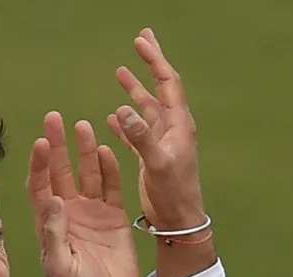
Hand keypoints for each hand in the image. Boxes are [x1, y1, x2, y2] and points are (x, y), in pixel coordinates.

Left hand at [27, 112, 143, 276]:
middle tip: (55, 118)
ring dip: (84, 151)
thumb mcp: (58, 265)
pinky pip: (112, 187)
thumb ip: (53, 232)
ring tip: (83, 126)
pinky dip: (110, 170)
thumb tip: (54, 199)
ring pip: (87, 175)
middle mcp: (69, 213)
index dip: (40, 164)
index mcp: (49, 223)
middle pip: (61, 172)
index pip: (40, 186)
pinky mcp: (115, 217)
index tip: (41, 143)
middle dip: (58, 146)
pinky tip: (108, 151)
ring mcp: (93, 213)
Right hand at [106, 28, 206, 232]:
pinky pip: (137, 132)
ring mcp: (162, 142)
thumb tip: (123, 109)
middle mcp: (172, 129)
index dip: (155, 60)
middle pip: (160, 88)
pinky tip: (113, 116)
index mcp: (179, 125)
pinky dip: (126, 122)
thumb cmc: (173, 194)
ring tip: (121, 72)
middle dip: (150, 64)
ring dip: (135, 91)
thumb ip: (141, 138)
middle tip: (141, 40)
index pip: (167, 83)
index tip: (141, 41)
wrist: (179, 220)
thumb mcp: (157, 164)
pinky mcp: (153, 156)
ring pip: (147, 108)